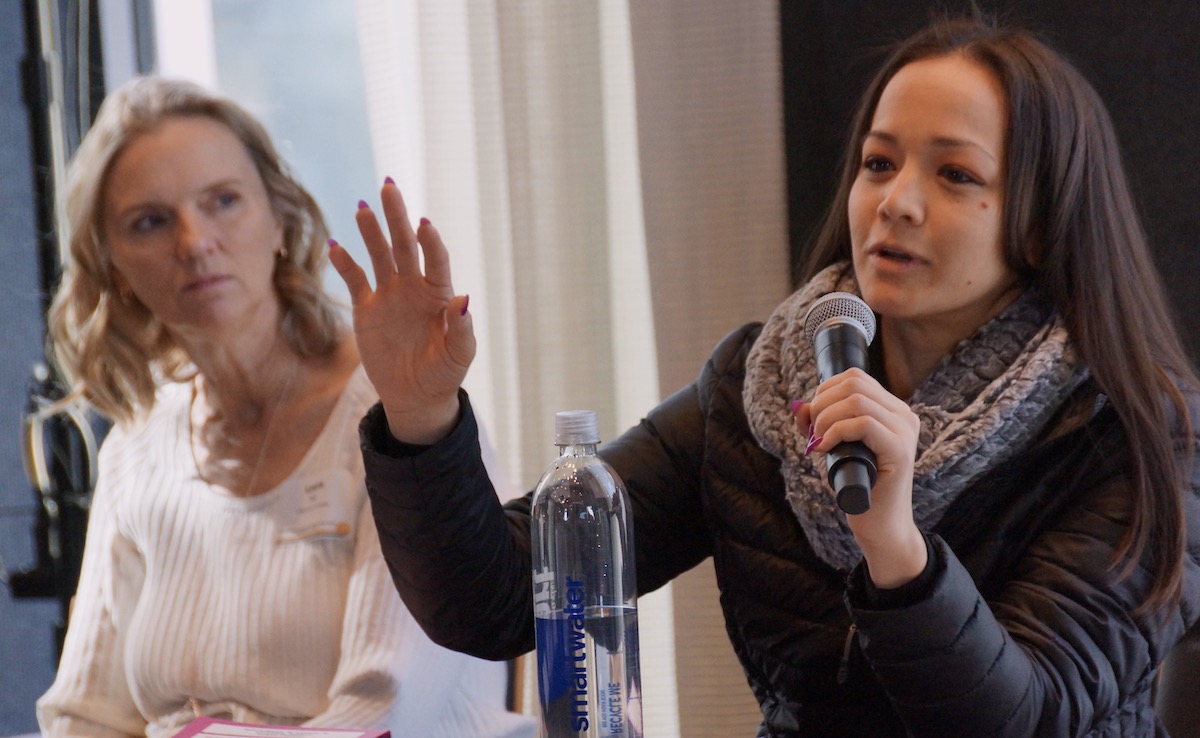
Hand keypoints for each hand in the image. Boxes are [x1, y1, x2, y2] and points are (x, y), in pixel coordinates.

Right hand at [328, 181, 474, 443]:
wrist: (416, 395)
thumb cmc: (444, 373)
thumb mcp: (459, 355)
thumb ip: (461, 329)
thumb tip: (464, 299)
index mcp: (439, 294)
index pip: (436, 259)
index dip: (431, 242)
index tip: (424, 224)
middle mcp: (414, 287)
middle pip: (405, 245)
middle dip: (397, 217)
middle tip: (389, 186)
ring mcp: (390, 295)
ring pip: (379, 256)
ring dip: (371, 232)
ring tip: (362, 208)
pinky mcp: (367, 309)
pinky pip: (355, 281)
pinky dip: (345, 264)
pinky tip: (335, 246)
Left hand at [795, 368, 924, 586]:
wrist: (881, 526)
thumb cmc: (856, 486)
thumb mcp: (833, 447)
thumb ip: (818, 425)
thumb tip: (798, 406)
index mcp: (892, 410)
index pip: (855, 377)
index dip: (825, 391)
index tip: (813, 418)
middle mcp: (903, 415)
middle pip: (853, 383)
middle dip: (822, 404)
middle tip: (813, 433)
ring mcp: (905, 432)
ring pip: (856, 401)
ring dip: (826, 419)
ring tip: (819, 443)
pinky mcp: (899, 451)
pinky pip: (863, 424)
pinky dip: (836, 432)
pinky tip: (826, 448)